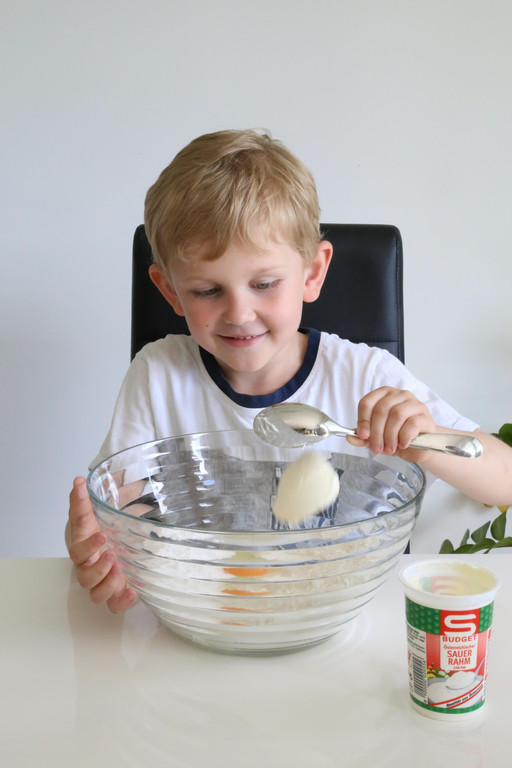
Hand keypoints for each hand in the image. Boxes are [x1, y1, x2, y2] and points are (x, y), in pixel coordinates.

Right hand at [67, 476, 136, 612]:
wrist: (115, 538)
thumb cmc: (103, 526)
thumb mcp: (98, 510)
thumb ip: (86, 498)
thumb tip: (79, 481)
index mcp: (83, 547)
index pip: (77, 549)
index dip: (87, 545)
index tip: (102, 535)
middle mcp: (90, 567)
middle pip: (84, 577)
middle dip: (98, 569)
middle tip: (112, 555)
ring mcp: (102, 581)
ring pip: (96, 594)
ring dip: (108, 585)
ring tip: (121, 572)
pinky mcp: (115, 591)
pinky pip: (113, 606)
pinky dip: (122, 602)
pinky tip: (133, 591)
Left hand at [347, 387, 436, 458]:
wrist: (420, 446)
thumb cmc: (397, 437)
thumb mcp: (377, 437)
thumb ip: (363, 437)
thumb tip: (351, 438)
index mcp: (384, 395)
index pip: (367, 402)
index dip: (363, 420)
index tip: (363, 436)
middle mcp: (399, 395)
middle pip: (381, 409)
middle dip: (376, 432)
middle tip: (376, 448)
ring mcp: (414, 403)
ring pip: (396, 415)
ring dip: (390, 436)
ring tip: (389, 449)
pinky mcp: (425, 416)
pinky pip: (412, 423)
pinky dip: (404, 437)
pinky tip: (402, 444)